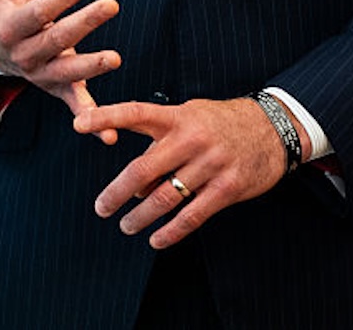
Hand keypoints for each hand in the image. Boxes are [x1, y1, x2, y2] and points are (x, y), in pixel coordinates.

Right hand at [0, 0, 122, 124]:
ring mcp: (41, 75)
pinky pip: (74, 105)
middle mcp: (25, 55)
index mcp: (11, 28)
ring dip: (92, 67)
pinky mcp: (57, 88)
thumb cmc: (5, 5)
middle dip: (84, 23)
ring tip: (116, 58)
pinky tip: (110, 135)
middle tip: (112, 4)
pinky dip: (92, 121)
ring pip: (67, 72)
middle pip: (56, 40)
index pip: (38, 12)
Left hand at [84, 97, 288, 248]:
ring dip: (140, 217)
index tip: (79, 124)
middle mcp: (192, 138)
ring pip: (165, 197)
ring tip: (127, 226)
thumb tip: (136, 181)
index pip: (136, 113)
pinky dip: (170, 232)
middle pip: (144, 168)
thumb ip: (162, 141)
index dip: (106, 117)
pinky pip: (192, 215)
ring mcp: (211, 163)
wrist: (274, 127)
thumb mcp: (192, 116)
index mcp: (179, 117)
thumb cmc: (223, 123)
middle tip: (101, 207)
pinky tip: (156, 239)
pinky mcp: (228, 187)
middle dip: (116, 192)